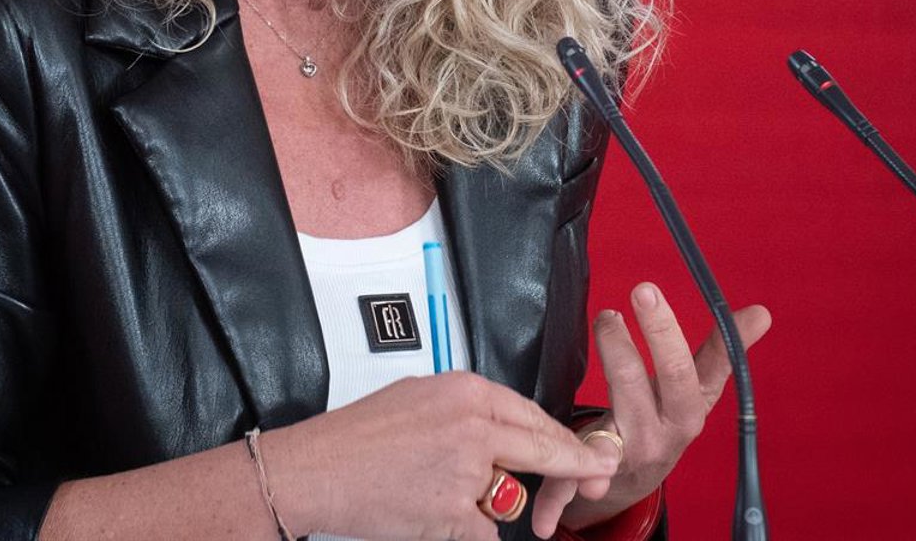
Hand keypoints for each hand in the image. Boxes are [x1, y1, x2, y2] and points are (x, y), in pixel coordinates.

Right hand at [262, 371, 621, 540]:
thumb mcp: (416, 397)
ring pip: (506, 495)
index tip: (589, 447)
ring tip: (431, 488)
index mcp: (463, 390)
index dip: (563, 436)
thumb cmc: (356, 437)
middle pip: (543, 448)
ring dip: (484, 501)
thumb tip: (500, 426)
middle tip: (600, 472)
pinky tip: (425, 510)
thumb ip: (465, 409)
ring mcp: (466, 469)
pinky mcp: (456, 510)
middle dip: (576, 464)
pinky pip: (483, 529)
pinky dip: (462, 528)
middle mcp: (472, 424)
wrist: (315, 469)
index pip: (531, 413)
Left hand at [554, 282, 772, 533]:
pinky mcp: (592, 475)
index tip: (646, 290)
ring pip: (602, 432)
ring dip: (592, 397)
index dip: (667, 334)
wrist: (642, 477)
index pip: (687, 372)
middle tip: (613, 310)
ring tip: (599, 330)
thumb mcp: (699, 389)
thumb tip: (762, 312)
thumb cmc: (669, 417)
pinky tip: (544, 519)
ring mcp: (624, 457)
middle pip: (638, 390)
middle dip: (624, 354)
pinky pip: (569, 487)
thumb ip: (723, 351)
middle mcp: (657, 435)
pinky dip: (557, 501)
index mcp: (686, 412)